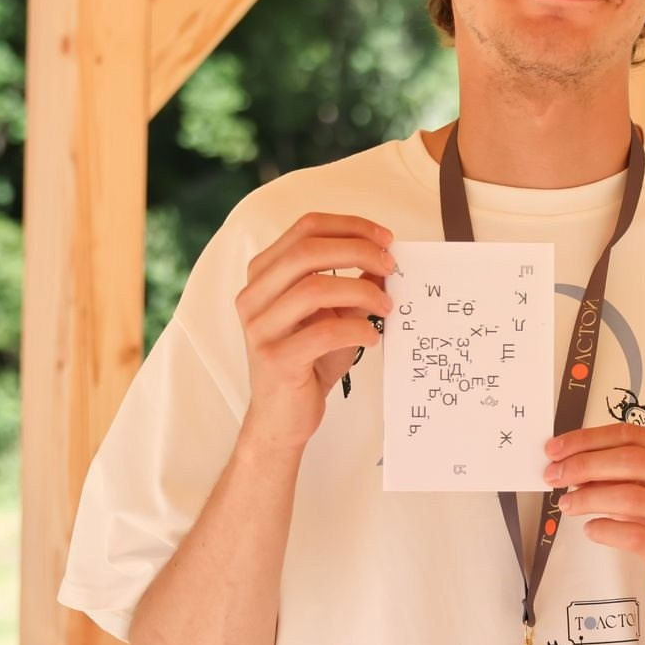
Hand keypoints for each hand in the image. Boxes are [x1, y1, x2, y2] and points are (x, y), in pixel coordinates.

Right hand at [234, 213, 393, 450]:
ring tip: (386, 305)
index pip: (305, 228)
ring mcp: (260, 328)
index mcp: (264, 275)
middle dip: (358, 250)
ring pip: (314, 288)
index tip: (385, 238)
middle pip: (307, 250)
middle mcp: (254, 296)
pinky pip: (323, 332)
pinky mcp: (275, 360)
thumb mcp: (333, 316)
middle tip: (391, 265)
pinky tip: (372, 335)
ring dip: (362, 291)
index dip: (350, 226)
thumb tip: (385, 260)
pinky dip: (356, 328)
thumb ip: (354, 286)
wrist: (282, 418)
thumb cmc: (307, 363)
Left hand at [545, 422, 644, 611]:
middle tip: (555, 475)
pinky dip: (606, 530)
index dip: (589, 439)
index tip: (557, 449)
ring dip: (590, 498)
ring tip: (567, 504)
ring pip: (633, 497)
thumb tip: (571, 462)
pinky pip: (636, 536)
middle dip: (585, 465)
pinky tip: (591, 529)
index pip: (633, 435)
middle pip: (633, 461)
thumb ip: (619, 473)